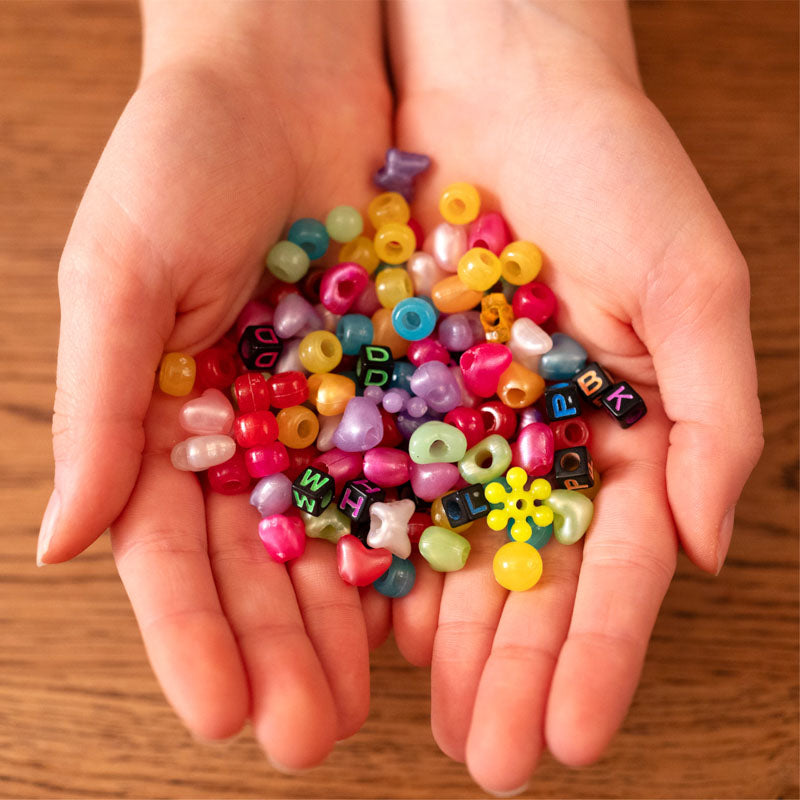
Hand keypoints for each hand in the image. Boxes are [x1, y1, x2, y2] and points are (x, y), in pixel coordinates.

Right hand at [37, 0, 391, 769]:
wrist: (287, 67)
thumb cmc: (184, 152)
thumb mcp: (124, 268)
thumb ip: (98, 404)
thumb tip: (61, 544)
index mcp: (172, 418)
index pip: (176, 548)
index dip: (193, 635)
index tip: (223, 714)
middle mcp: (254, 430)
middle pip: (266, 562)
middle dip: (282, 650)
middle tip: (308, 737)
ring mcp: (333, 408)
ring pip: (345, 533)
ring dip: (354, 620)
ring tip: (372, 704)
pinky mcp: (406, 372)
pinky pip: (417, 465)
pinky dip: (422, 533)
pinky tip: (434, 602)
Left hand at [387, 1, 762, 792]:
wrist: (500, 77)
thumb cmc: (611, 168)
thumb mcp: (690, 284)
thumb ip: (712, 419)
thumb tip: (704, 549)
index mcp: (612, 426)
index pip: (606, 565)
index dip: (597, 657)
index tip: (569, 740)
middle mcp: (529, 435)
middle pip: (519, 573)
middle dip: (508, 668)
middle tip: (488, 759)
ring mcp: (453, 413)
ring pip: (443, 542)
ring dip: (438, 631)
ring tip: (425, 715)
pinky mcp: (380, 376)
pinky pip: (373, 475)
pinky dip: (372, 544)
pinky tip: (367, 613)